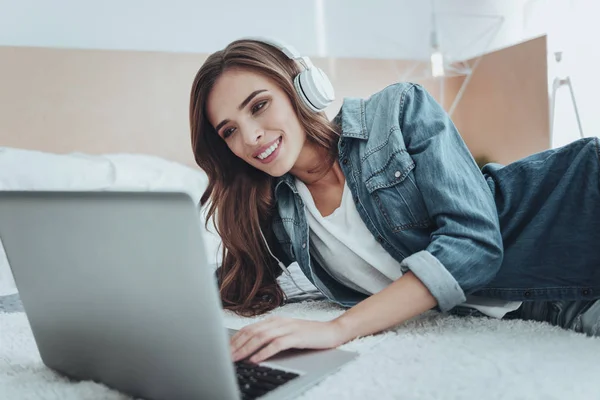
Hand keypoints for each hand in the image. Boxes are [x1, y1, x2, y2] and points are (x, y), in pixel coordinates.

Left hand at [230, 316, 345, 363]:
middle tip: (225, 357)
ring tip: (237, 359)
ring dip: (247, 349)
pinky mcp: (297, 336)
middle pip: (252, 332)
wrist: (332, 332)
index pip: (250, 328)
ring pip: (262, 337)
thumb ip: (271, 337)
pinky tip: (256, 359)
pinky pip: (277, 344)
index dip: (235, 339)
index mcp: (275, 320)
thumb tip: (251, 348)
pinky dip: (264, 352)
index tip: (224, 350)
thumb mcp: (287, 333)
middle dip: (237, 345)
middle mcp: (279, 322)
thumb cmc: (310, 335)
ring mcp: (288, 328)